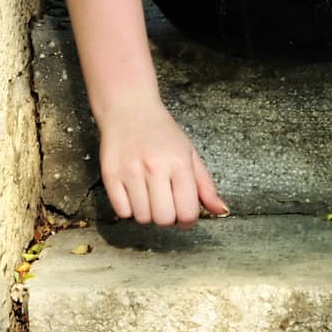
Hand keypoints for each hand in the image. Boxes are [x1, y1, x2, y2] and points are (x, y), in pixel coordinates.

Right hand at [97, 96, 229, 228]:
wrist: (129, 110)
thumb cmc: (163, 133)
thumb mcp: (190, 154)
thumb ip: (206, 185)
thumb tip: (221, 211)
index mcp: (180, 163)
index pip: (187, 212)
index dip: (187, 221)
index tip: (184, 214)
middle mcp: (156, 168)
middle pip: (163, 219)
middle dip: (167, 218)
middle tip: (165, 203)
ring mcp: (131, 172)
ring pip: (142, 218)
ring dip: (147, 212)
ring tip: (148, 194)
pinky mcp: (110, 175)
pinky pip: (122, 211)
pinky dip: (128, 209)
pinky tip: (133, 193)